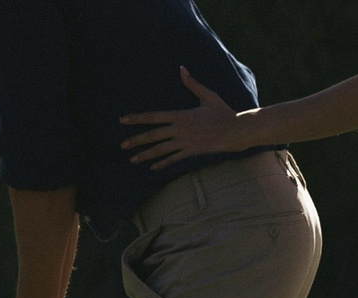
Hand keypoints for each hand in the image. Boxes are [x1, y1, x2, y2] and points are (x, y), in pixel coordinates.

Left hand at [121, 67, 249, 169]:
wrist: (235, 130)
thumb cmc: (222, 112)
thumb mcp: (207, 95)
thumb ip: (192, 84)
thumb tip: (182, 69)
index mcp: (180, 115)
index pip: (154, 117)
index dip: (137, 119)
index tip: (123, 120)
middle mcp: (179, 129)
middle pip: (153, 135)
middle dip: (136, 141)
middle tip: (122, 146)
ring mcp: (185, 142)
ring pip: (160, 150)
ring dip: (145, 155)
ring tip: (132, 160)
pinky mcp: (191, 152)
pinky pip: (173, 159)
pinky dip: (162, 164)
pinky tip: (152, 168)